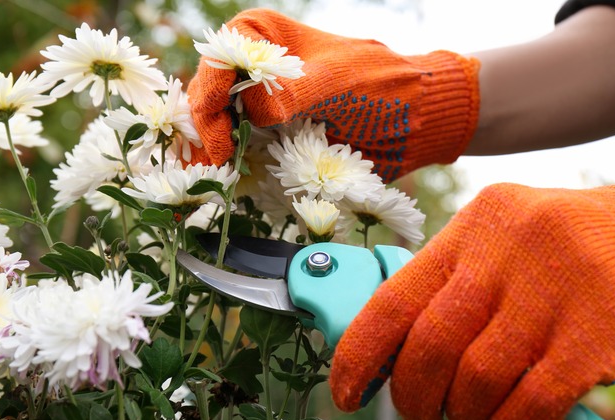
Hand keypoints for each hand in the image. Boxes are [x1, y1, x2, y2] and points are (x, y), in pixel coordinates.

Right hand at [187, 8, 479, 181]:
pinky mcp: (269, 140)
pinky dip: (229, 170)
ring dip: (207, 156)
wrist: (413, 122)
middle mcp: (253, 70)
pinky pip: (239, 153)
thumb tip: (253, 106)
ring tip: (202, 186)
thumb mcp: (339, 82)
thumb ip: (295, 90)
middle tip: (204, 171)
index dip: (210, 97)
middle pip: (208, 98)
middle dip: (200, 133)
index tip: (219, 139)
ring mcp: (258, 107)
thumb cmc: (380, 87)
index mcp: (264, 37)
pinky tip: (220, 188)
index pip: (218, 60)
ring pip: (216, 128)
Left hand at [329, 154, 614, 419]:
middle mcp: (510, 246)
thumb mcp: (516, 244)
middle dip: (417, 399)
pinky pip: (532, 404)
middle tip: (426, 419)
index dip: (361, 353)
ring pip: (479, 380)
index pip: (397, 296)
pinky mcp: (601, 326)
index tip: (348, 391)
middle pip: (432, 345)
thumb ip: (464, 284)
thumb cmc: (587, 250)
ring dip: (471, 419)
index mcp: (479, 222)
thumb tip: (401, 353)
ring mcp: (557, 283)